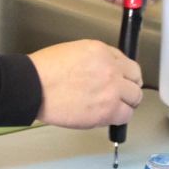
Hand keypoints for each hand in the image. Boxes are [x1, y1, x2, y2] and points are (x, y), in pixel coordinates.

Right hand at [28, 40, 143, 128]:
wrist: (32, 86)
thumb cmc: (44, 70)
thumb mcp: (75, 51)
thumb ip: (96, 59)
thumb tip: (107, 69)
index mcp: (102, 52)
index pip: (128, 63)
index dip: (126, 74)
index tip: (123, 80)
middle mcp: (111, 70)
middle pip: (136, 81)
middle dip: (129, 88)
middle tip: (122, 95)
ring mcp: (111, 91)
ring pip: (134, 99)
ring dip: (126, 104)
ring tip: (114, 107)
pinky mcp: (106, 111)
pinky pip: (124, 116)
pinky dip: (118, 117)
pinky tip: (108, 115)